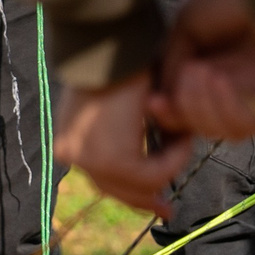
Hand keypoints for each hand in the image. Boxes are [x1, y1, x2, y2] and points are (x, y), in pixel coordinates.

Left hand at [56, 71, 193, 217]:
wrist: (114, 44)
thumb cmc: (122, 61)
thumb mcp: (120, 106)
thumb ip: (127, 136)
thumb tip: (149, 170)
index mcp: (70, 142)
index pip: (100, 181)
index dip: (130, 194)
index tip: (156, 202)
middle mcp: (73, 154)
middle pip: (116, 190)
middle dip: (145, 200)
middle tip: (168, 210)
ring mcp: (90, 160)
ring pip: (141, 184)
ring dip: (170, 164)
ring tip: (184, 138)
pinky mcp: (113, 161)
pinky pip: (154, 175)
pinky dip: (174, 158)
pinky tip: (182, 137)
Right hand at [151, 0, 254, 143]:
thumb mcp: (185, 31)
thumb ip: (171, 71)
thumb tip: (162, 105)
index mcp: (215, 72)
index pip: (190, 112)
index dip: (169, 114)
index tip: (151, 102)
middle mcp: (240, 86)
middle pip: (207, 126)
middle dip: (187, 107)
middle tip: (185, 73)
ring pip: (228, 130)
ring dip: (205, 106)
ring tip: (200, 71)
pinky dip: (230, 107)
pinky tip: (220, 80)